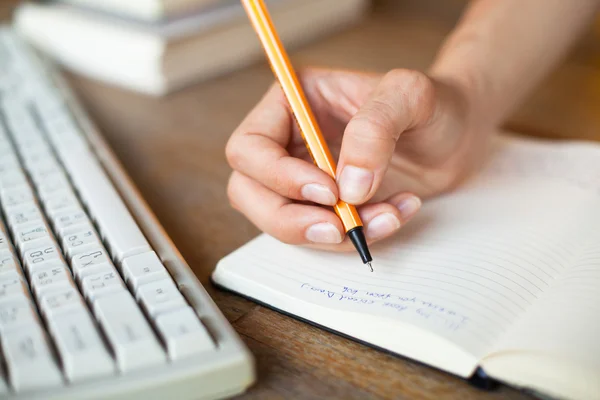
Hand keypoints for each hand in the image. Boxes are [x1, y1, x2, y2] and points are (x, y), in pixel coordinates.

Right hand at [226, 68, 482, 250]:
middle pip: (249, 192)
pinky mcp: (324, 207)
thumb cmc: (432, 104)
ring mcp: (302, 178)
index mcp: (293, 103)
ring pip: (281, 221)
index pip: (250, 147)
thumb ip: (376, 128)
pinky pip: (320, 235)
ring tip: (388, 216)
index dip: (278, 176)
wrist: (457, 134)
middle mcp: (288, 142)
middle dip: (290, 219)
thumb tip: (348, 187)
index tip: (329, 191)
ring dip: (330, 233)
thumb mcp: (411, 95)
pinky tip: (396, 214)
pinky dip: (356, 237)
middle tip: (338, 228)